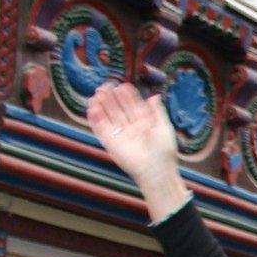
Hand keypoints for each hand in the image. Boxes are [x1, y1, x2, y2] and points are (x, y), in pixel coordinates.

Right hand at [85, 83, 191, 219]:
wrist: (156, 171)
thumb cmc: (164, 152)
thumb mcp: (163, 127)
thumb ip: (158, 111)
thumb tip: (154, 96)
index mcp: (145, 124)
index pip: (133, 106)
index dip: (127, 96)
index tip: (122, 85)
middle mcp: (131, 129)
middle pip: (119, 109)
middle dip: (112, 98)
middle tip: (105, 86)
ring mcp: (121, 136)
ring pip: (108, 117)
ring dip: (102, 106)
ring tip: (96, 94)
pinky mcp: (111, 144)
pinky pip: (101, 130)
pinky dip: (95, 120)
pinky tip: (92, 108)